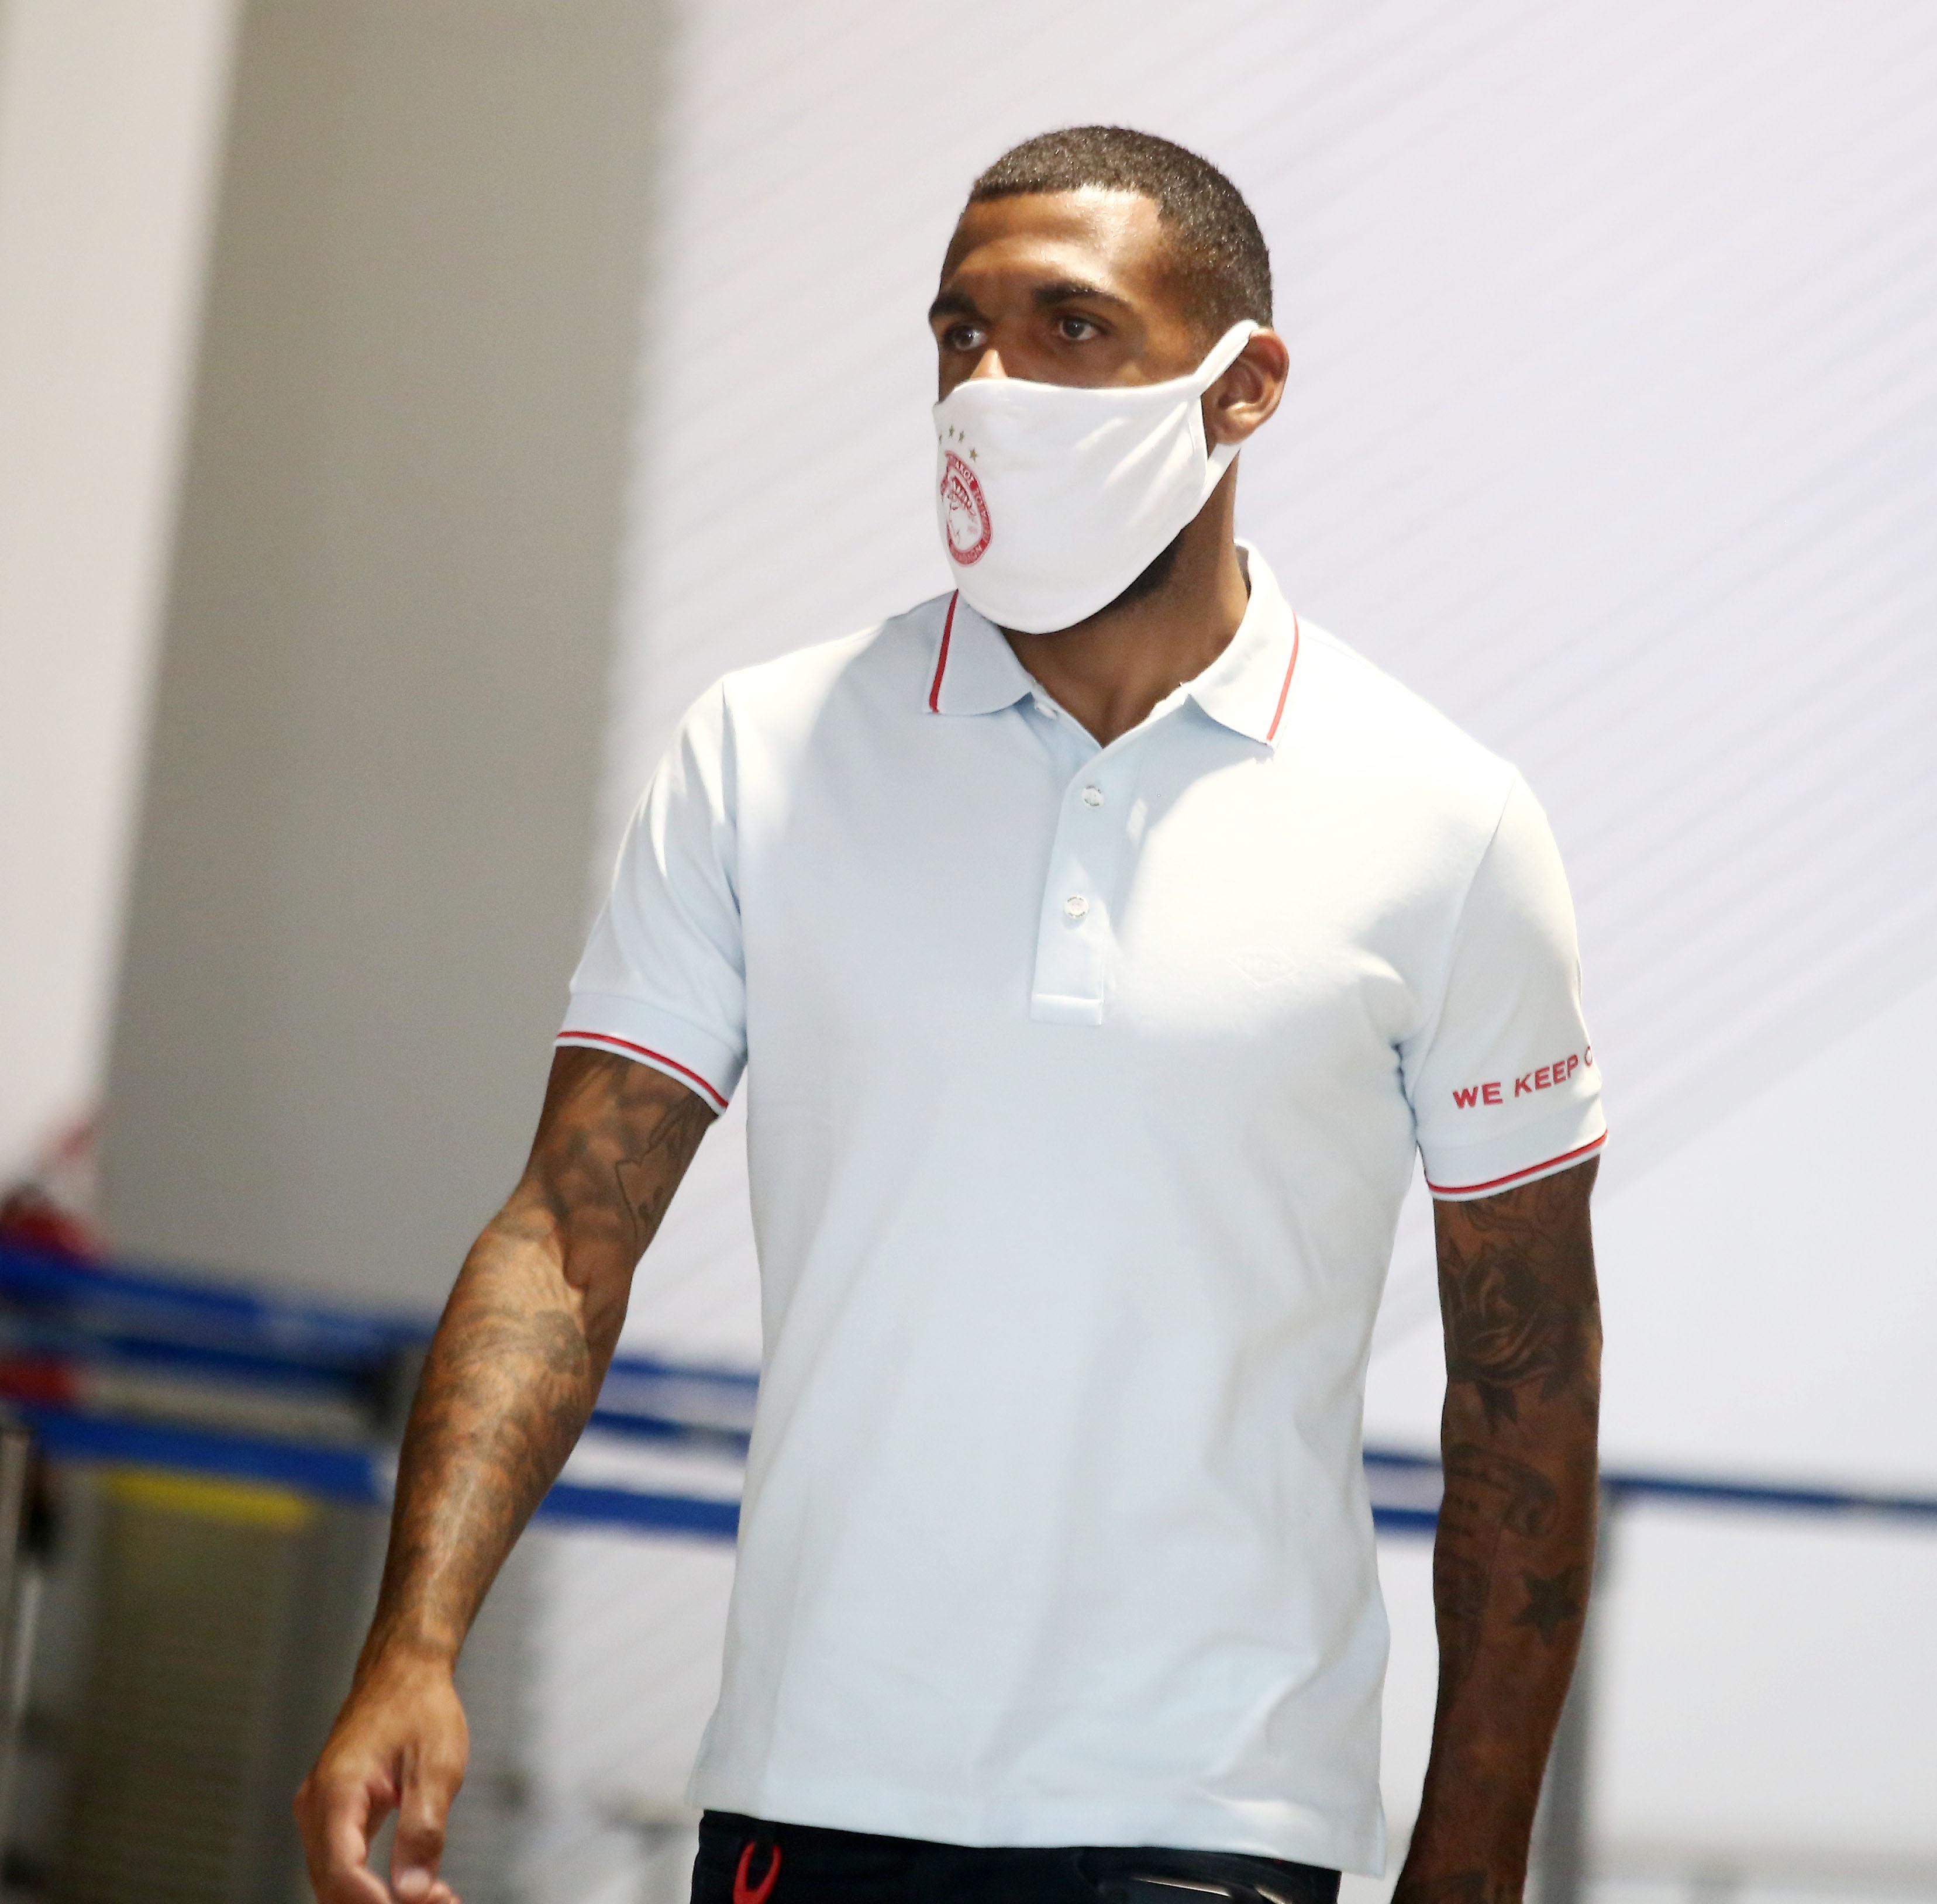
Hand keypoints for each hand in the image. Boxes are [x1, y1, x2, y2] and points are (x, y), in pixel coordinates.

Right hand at [295, 1654, 469, 1902]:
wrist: (402, 1671)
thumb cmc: (419, 1706)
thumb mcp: (436, 1766)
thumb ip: (423, 1830)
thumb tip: (412, 1891)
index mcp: (337, 1791)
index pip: (342, 1870)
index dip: (375, 1902)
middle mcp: (316, 1806)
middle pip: (333, 1885)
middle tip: (440, 1903)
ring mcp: (319, 1812)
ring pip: (335, 1881)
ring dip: (377, 1898)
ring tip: (437, 1898)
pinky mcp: (333, 1815)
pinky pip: (344, 1863)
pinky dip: (374, 1884)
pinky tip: (417, 1889)